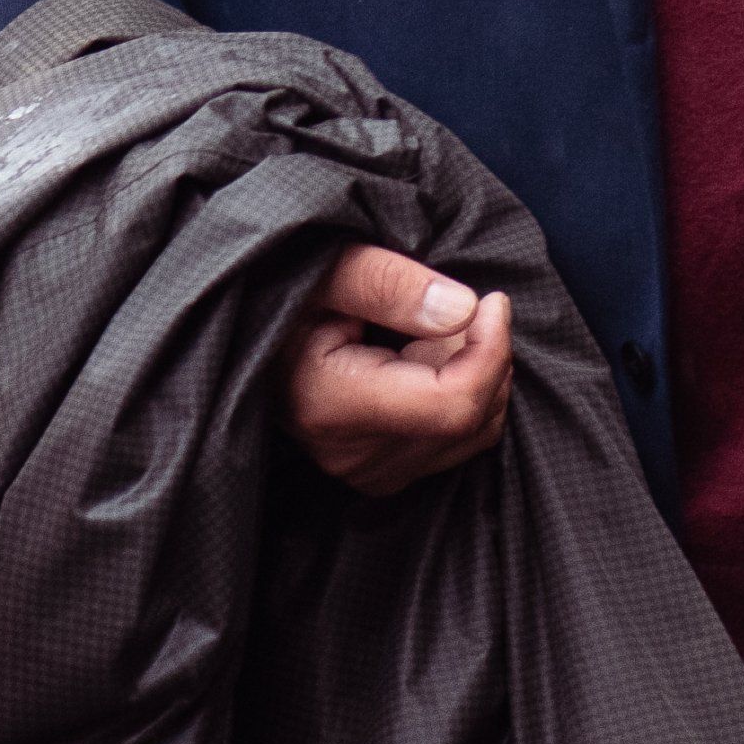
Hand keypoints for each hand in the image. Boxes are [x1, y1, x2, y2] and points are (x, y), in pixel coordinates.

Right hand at [282, 242, 512, 496]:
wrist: (252, 334)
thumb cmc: (287, 292)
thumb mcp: (329, 268)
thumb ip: (390, 284)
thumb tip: (464, 311)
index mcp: (332, 405)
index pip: (452, 404)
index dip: (491, 350)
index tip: (492, 301)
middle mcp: (351, 455)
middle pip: (471, 417)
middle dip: (482, 354)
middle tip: (449, 307)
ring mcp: (368, 473)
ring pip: (475, 431)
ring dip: (475, 374)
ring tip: (428, 333)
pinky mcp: (383, 475)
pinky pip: (460, 441)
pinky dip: (464, 395)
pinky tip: (425, 361)